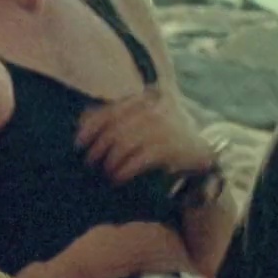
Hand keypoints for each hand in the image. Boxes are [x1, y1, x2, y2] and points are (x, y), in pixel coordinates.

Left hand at [75, 86, 216, 183]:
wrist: (200, 153)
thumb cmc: (163, 138)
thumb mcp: (142, 121)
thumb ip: (116, 118)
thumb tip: (81, 122)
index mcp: (144, 99)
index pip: (109, 111)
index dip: (90, 128)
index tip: (77, 144)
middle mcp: (153, 109)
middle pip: (114, 129)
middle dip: (97, 148)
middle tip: (90, 163)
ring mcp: (164, 127)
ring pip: (123, 144)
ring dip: (110, 161)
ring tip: (106, 172)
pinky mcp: (171, 147)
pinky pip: (138, 159)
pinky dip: (124, 170)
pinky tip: (118, 178)